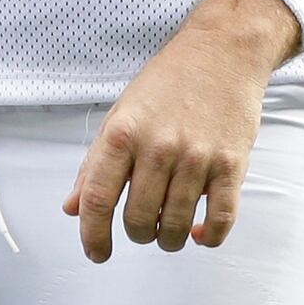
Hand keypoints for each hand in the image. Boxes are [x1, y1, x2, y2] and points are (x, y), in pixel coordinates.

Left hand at [64, 0, 294, 261]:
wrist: (223, 51)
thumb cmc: (167, 83)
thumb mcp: (120, 114)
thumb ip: (95, 165)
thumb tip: (72, 209)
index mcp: (122, 134)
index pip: (97, 200)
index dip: (92, 236)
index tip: (97, 253)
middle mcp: (158, 148)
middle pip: (138, 220)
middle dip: (138, 234)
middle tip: (143, 227)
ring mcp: (197, 157)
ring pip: (176, 226)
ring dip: (169, 239)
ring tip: (169, 230)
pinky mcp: (231, 164)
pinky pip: (220, 219)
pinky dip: (209, 238)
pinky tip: (200, 234)